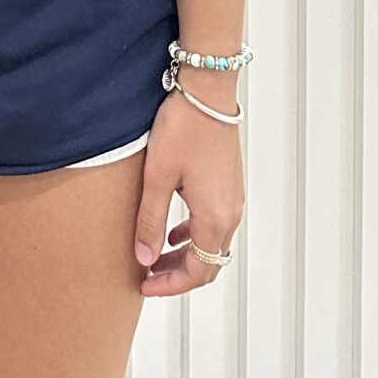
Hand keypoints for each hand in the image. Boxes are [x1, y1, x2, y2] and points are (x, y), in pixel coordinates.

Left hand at [133, 88, 243, 296]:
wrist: (207, 91)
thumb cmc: (184, 128)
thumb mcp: (157, 177)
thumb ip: (150, 221)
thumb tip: (144, 257)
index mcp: (215, 219)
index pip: (197, 272)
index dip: (170, 285)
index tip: (145, 286)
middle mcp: (230, 214)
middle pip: (209, 263)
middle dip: (178, 274)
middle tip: (148, 276)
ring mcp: (233, 199)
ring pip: (212, 244)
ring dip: (186, 255)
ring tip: (155, 254)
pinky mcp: (229, 184)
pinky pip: (215, 224)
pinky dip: (195, 235)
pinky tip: (174, 228)